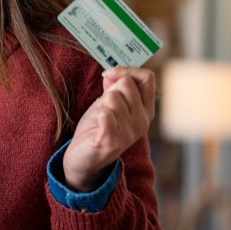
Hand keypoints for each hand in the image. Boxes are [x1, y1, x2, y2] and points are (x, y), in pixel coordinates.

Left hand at [62, 67, 156, 191]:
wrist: (83, 159)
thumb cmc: (97, 129)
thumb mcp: (108, 104)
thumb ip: (114, 87)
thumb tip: (112, 72)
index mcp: (145, 110)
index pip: (147, 78)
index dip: (127, 70)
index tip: (109, 76)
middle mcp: (143, 121)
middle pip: (126, 84)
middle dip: (109, 91)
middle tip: (103, 109)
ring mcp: (130, 132)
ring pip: (112, 98)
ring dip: (100, 106)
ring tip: (99, 122)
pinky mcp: (114, 141)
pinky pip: (105, 114)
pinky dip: (96, 117)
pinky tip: (97, 129)